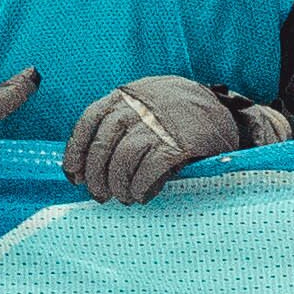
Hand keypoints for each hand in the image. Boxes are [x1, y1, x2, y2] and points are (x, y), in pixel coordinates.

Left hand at [66, 78, 260, 206]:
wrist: (219, 112)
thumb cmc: (173, 116)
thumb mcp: (143, 106)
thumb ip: (118, 124)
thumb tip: (87, 164)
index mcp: (126, 96)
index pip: (90, 120)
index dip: (77, 150)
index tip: (74, 175)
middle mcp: (140, 106)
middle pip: (104, 143)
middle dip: (97, 174)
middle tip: (99, 194)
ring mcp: (160, 124)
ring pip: (124, 157)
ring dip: (119, 184)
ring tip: (123, 197)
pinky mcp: (179, 142)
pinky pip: (150, 168)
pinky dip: (141, 185)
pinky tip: (141, 195)